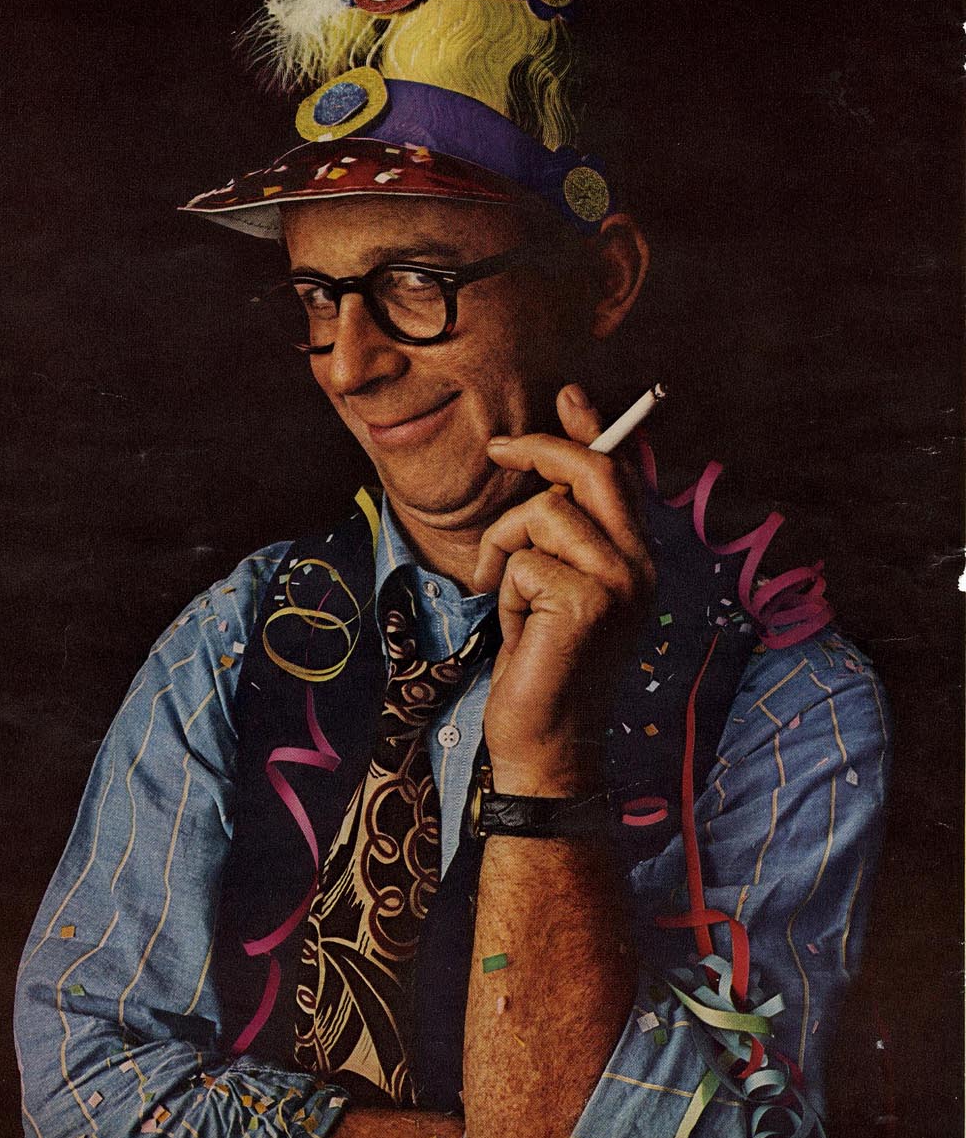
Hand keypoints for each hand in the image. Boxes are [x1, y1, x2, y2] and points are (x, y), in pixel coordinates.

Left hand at [473, 384, 655, 796]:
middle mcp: (640, 566)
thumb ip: (557, 534)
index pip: (622, 475)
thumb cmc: (541, 663)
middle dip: (539, 448)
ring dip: (504, 545)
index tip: (567, 395)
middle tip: (498, 448)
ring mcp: (621, 585)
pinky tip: (517, 625)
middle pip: (593, 471)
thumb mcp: (550, 586)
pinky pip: (524, 559)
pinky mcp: (590, 604)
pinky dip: (505, 587)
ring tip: (503, 590)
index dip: (595, 428)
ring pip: (543, 512)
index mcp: (635, 559)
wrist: (545, 742)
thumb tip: (542, 478)